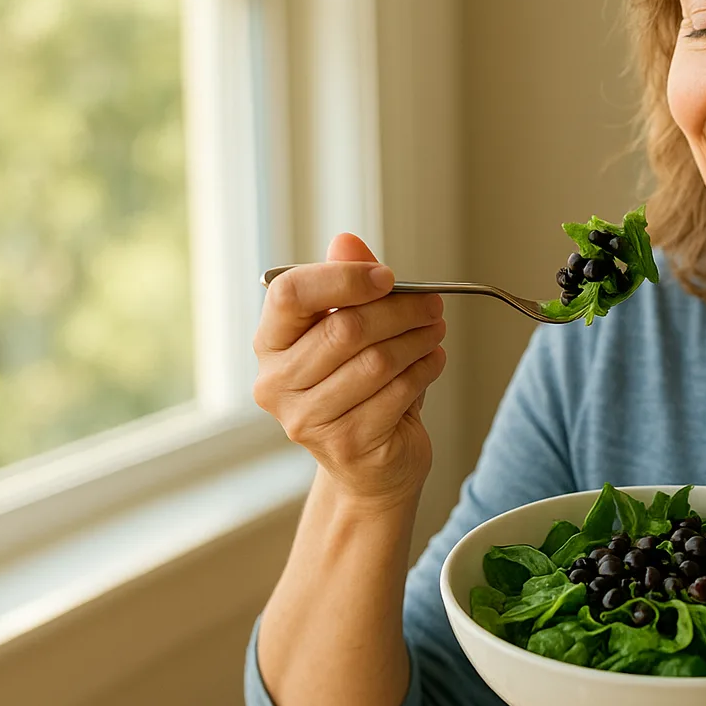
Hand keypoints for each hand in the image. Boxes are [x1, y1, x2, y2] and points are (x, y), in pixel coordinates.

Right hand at [252, 233, 447, 509]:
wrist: (370, 465)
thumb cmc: (359, 388)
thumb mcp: (351, 330)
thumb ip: (347, 285)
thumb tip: (347, 241)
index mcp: (270, 344)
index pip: (291, 295)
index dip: (343, 278)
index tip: (387, 276)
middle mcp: (276, 383)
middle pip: (345, 328)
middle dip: (399, 310)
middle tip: (432, 304)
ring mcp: (306, 419)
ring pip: (376, 361)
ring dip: (417, 339)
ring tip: (436, 331)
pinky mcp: (346, 444)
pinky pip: (397, 393)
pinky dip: (424, 370)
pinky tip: (433, 361)